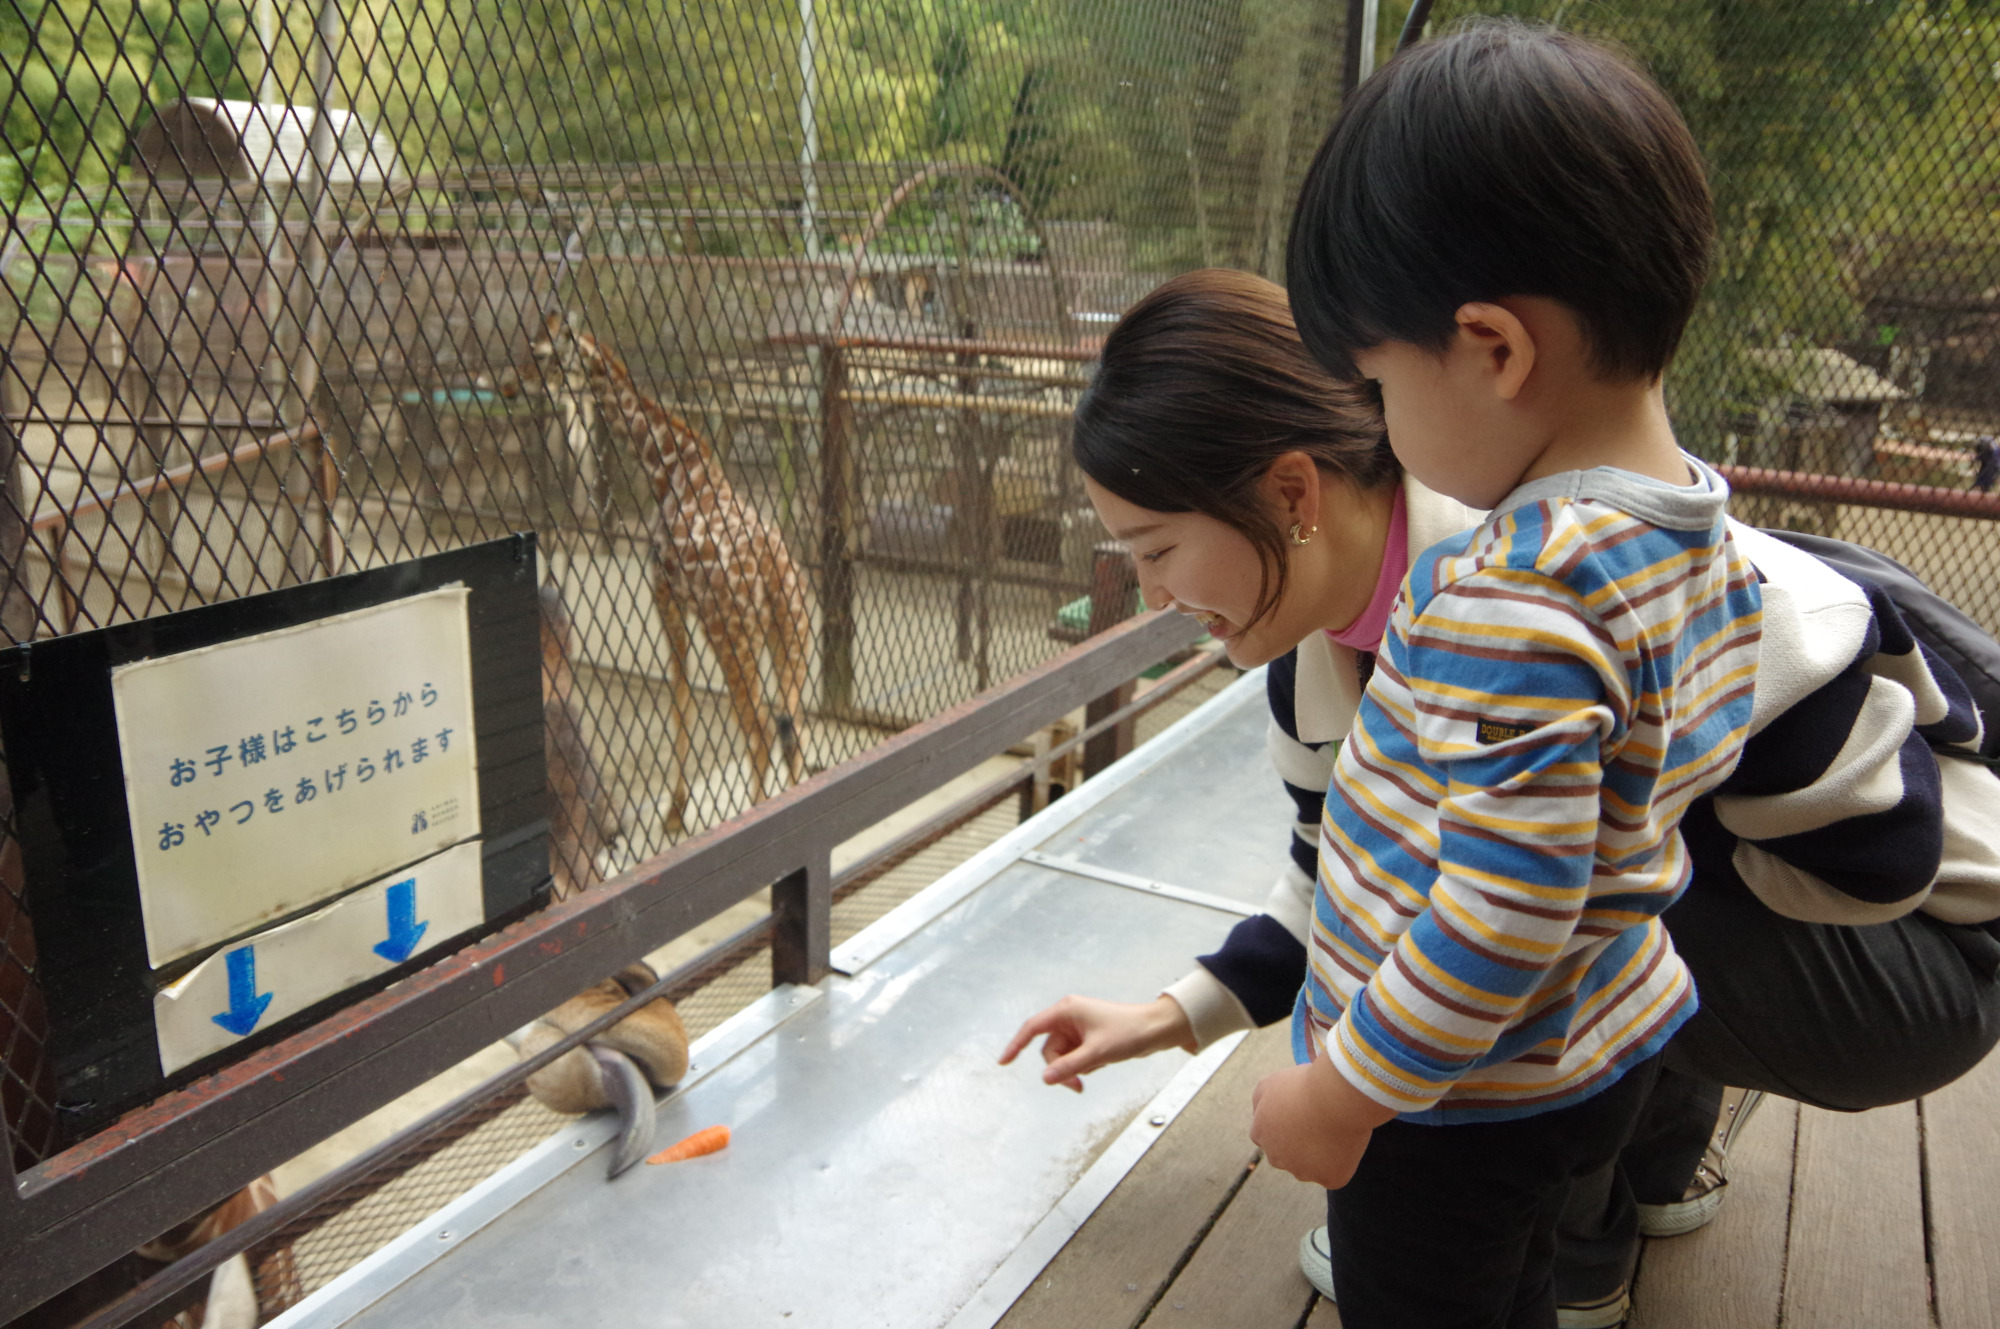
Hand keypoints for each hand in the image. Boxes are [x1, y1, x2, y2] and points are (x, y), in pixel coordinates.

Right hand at [998, 994, 1196, 1091]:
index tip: (1003, 1062)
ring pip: (1062, 1057)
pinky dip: (1084, 1065)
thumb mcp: (1097, 1053)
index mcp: (1066, 1010)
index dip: (1015, 1045)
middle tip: (1077, 1086)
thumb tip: (1046, 1079)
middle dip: (1061, 1068)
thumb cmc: (1129, 1032)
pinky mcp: (1088, 1038)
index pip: (1032, 1028)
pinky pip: (1075, 1058)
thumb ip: (1069, 1067)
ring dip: (1074, 1069)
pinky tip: (1102, 1062)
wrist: (1156, 1030)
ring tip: (1096, 1069)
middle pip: (1049, 1049)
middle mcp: (1069, 1016)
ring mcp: (1078, 1028)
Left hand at [1250, 1053, 1396, 1188]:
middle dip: (1299, 1144)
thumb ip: (1260, 1100)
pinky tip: (1346, 1142)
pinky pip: (1334, 1173)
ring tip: (1334, 1128)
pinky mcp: (1329, 1179)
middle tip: (1318, 1124)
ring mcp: (1303, 1171)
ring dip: (1319, 1155)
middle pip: (1286, 1156)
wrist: (1335, 1096)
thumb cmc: (1305, 1084)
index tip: (1300, 1116)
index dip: (1285, 1126)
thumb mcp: (1271, 1082)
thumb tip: (1260, 1113)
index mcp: (1260, 1134)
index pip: (1266, 1136)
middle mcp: (1277, 1158)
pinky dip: (1341, 1162)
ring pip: (1310, 1167)